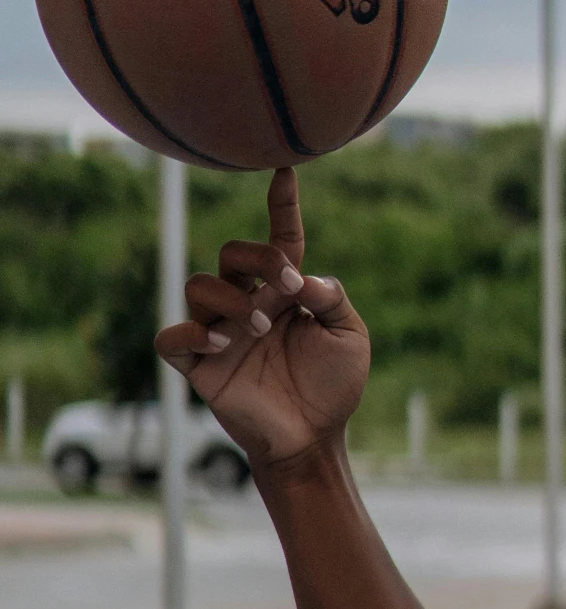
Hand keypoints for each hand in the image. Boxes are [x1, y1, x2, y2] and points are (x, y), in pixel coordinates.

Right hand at [155, 166, 369, 470]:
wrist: (314, 439)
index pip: (280, 240)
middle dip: (259, 259)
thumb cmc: (333, 388)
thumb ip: (334, 298)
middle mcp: (248, 303)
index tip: (286, 169)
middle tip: (288, 290)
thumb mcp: (351, 337)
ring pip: (198, 285)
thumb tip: (304, 277)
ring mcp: (220, 332)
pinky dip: (191, 334)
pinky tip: (221, 343)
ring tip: (259, 331)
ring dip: (231, 300)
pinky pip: (172, 338)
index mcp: (285, 292)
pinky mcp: (200, 367)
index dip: (282, 205)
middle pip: (231, 253)